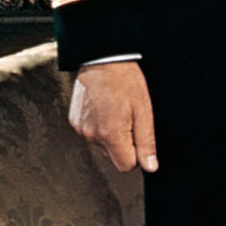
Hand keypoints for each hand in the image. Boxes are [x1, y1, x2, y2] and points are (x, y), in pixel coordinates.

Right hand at [68, 59, 158, 173]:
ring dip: (111, 133)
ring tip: (115, 109)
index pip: (126, 166)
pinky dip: (99, 125)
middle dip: (124, 143)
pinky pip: (91, 133)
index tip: (138, 133)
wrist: (101, 59)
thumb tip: (151, 167)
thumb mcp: (143, 110)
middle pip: (114, 155)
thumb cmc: (125, 81)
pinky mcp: (74, 122)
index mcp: (111, 135)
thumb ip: (146, 142)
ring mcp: (81, 129)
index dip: (136, 153)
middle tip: (128, 117)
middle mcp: (92, 136)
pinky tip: (103, 107)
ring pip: (103, 144)